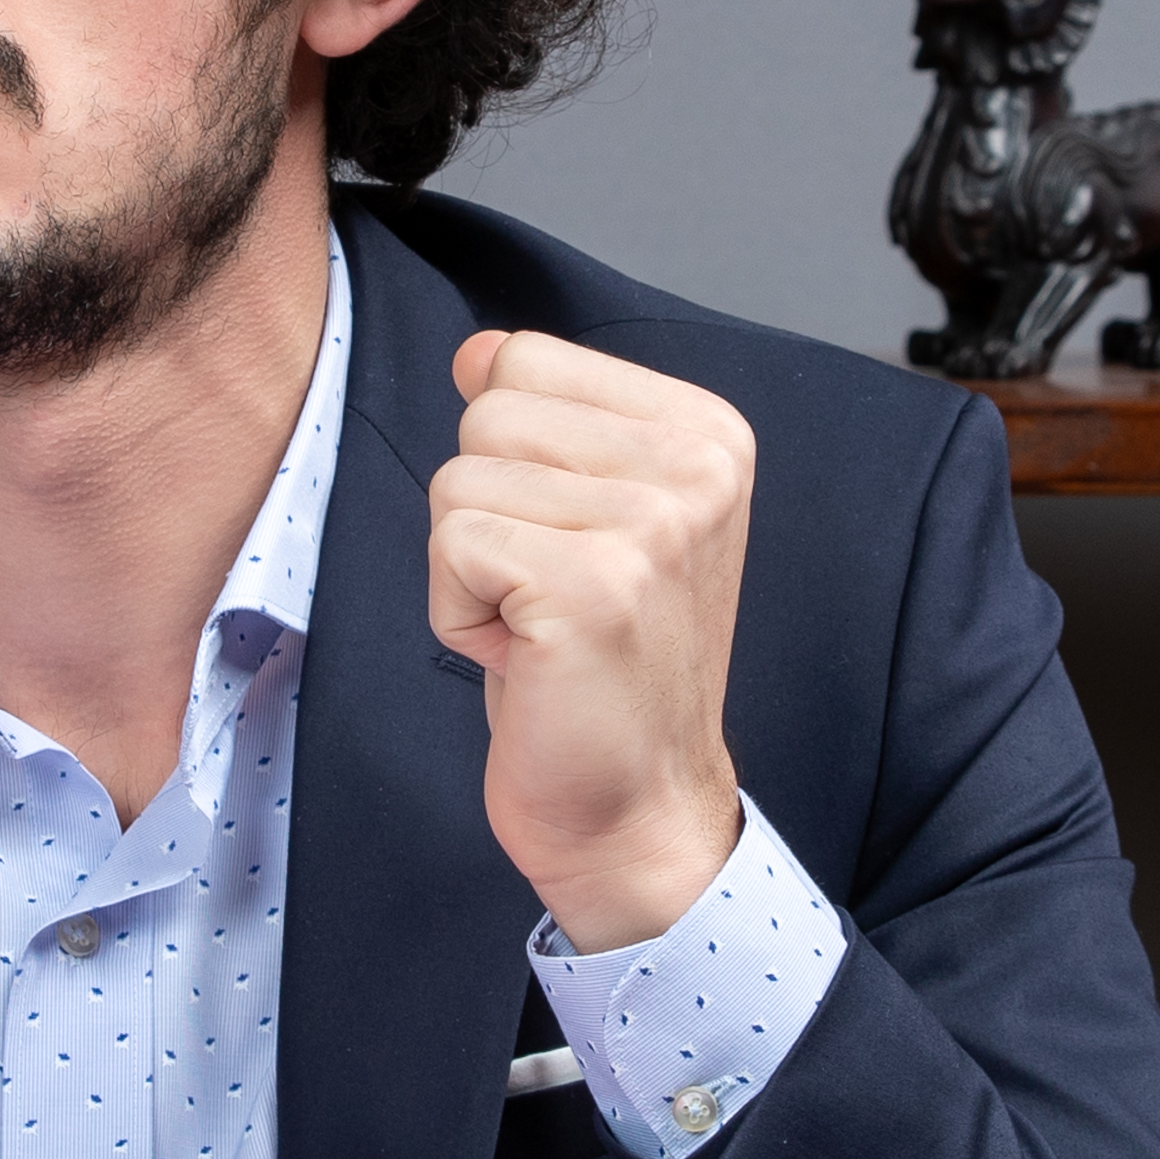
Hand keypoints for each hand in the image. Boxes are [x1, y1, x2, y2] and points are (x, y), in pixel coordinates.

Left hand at [431, 330, 753, 953]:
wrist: (635, 806)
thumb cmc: (602, 667)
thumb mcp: (592, 516)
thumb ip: (548, 420)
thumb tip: (477, 352)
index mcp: (708, 432)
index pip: (527, 357)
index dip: (512, 457)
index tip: (569, 542)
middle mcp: (697, 466)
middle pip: (488, 412)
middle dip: (482, 511)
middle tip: (547, 594)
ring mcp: (653, 524)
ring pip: (459, 479)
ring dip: (468, 567)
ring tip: (539, 626)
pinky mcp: (594, 585)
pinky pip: (452, 543)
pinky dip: (460, 613)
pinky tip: (526, 656)